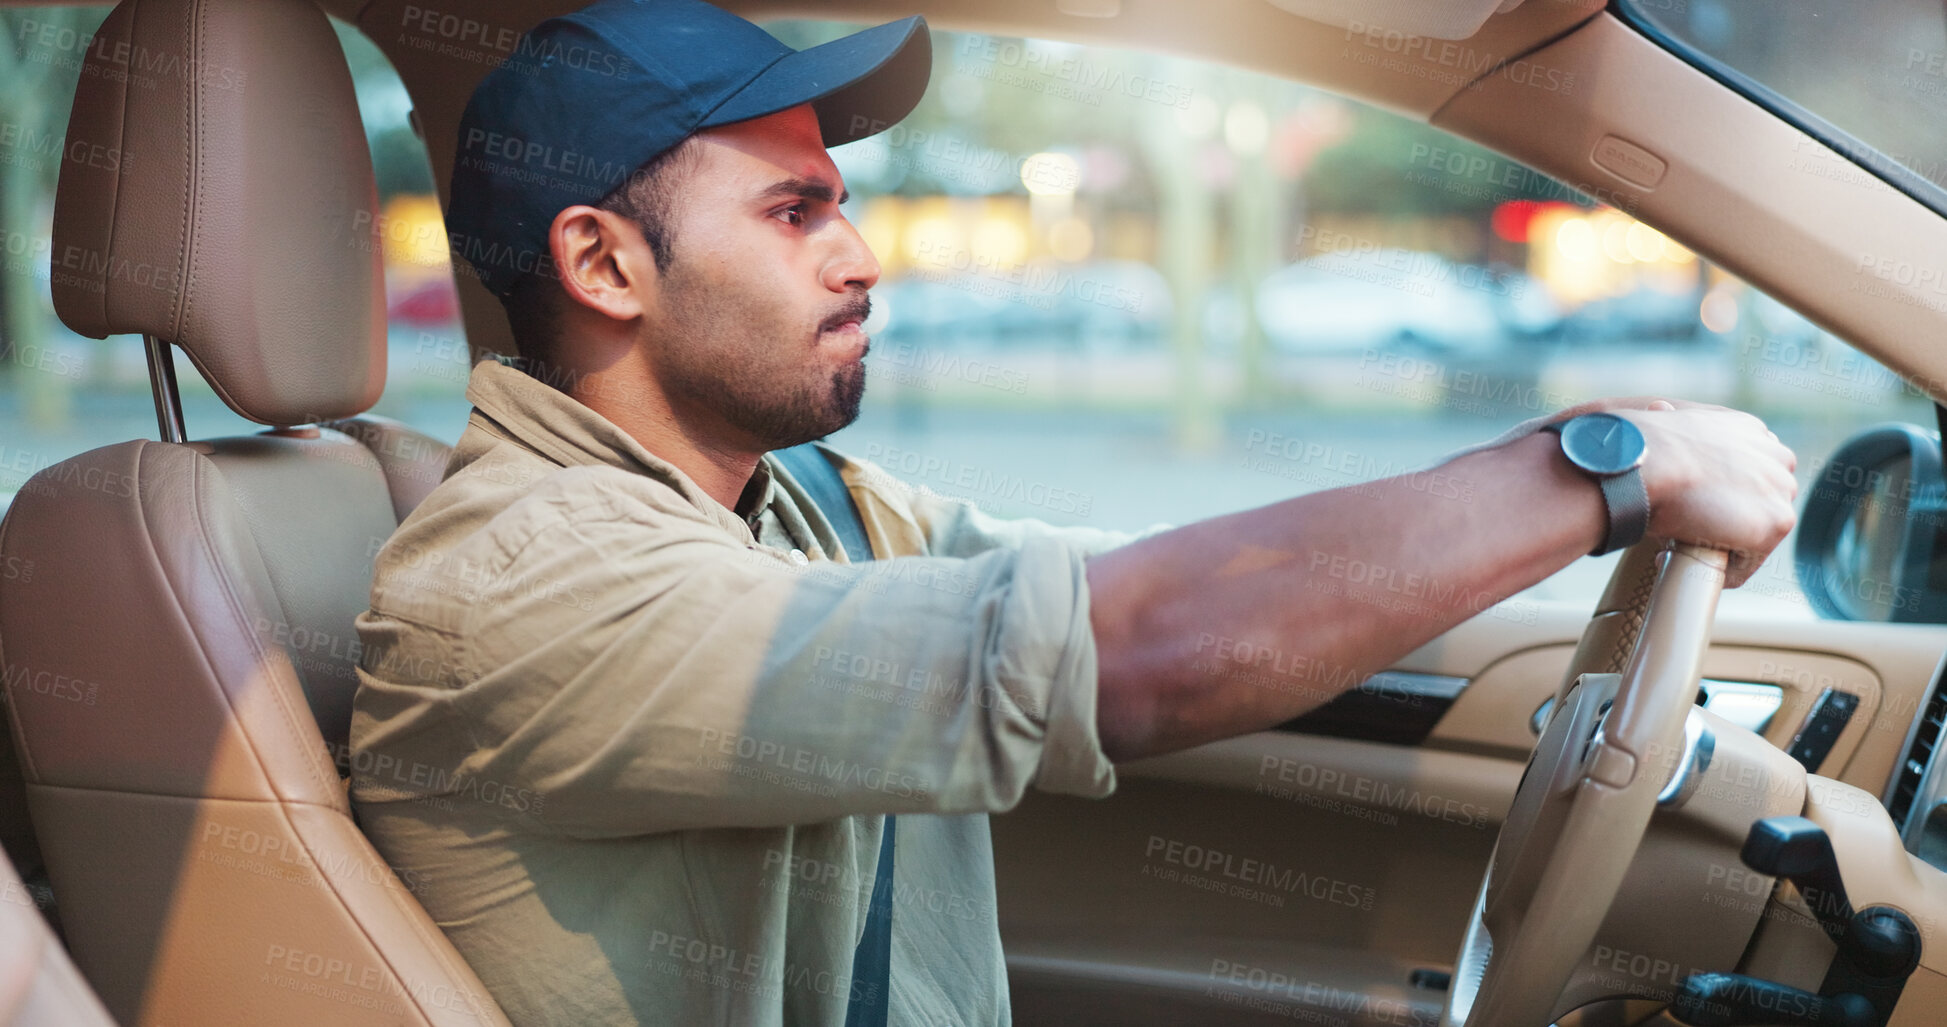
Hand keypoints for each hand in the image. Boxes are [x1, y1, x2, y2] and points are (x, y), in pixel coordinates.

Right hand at [1609, 399, 1797, 587]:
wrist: (1646, 463)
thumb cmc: (1640, 446)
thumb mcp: (1667, 422)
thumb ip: (1682, 431)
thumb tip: (1659, 411)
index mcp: (1749, 430)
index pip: (1753, 471)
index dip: (1724, 496)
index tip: (1694, 509)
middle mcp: (1775, 455)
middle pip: (1763, 503)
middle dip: (1730, 521)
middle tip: (1688, 531)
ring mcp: (1779, 490)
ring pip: (1757, 534)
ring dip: (1724, 546)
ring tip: (1684, 547)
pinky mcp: (1775, 523)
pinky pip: (1748, 562)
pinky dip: (1718, 571)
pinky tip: (1687, 560)